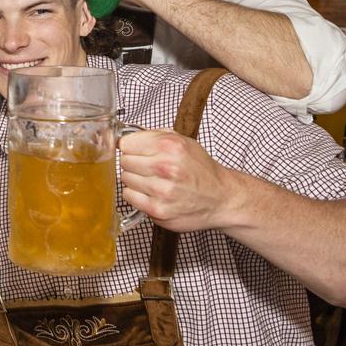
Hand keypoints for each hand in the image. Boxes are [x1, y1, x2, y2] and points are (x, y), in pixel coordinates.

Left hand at [118, 129, 233, 232]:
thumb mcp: (183, 142)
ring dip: (135, 180)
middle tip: (149, 167)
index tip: (136, 150)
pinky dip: (137, 195)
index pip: (126, 143)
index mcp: (170, 146)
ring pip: (125, 178)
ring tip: (154, 181)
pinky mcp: (158, 210)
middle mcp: (166, 167)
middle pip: (124, 161)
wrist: (221, 198)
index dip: (130, 147)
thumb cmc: (201, 170)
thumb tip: (125, 136)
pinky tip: (152, 193)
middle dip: (133, 163)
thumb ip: (154, 135)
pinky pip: (129, 196)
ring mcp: (161, 190)